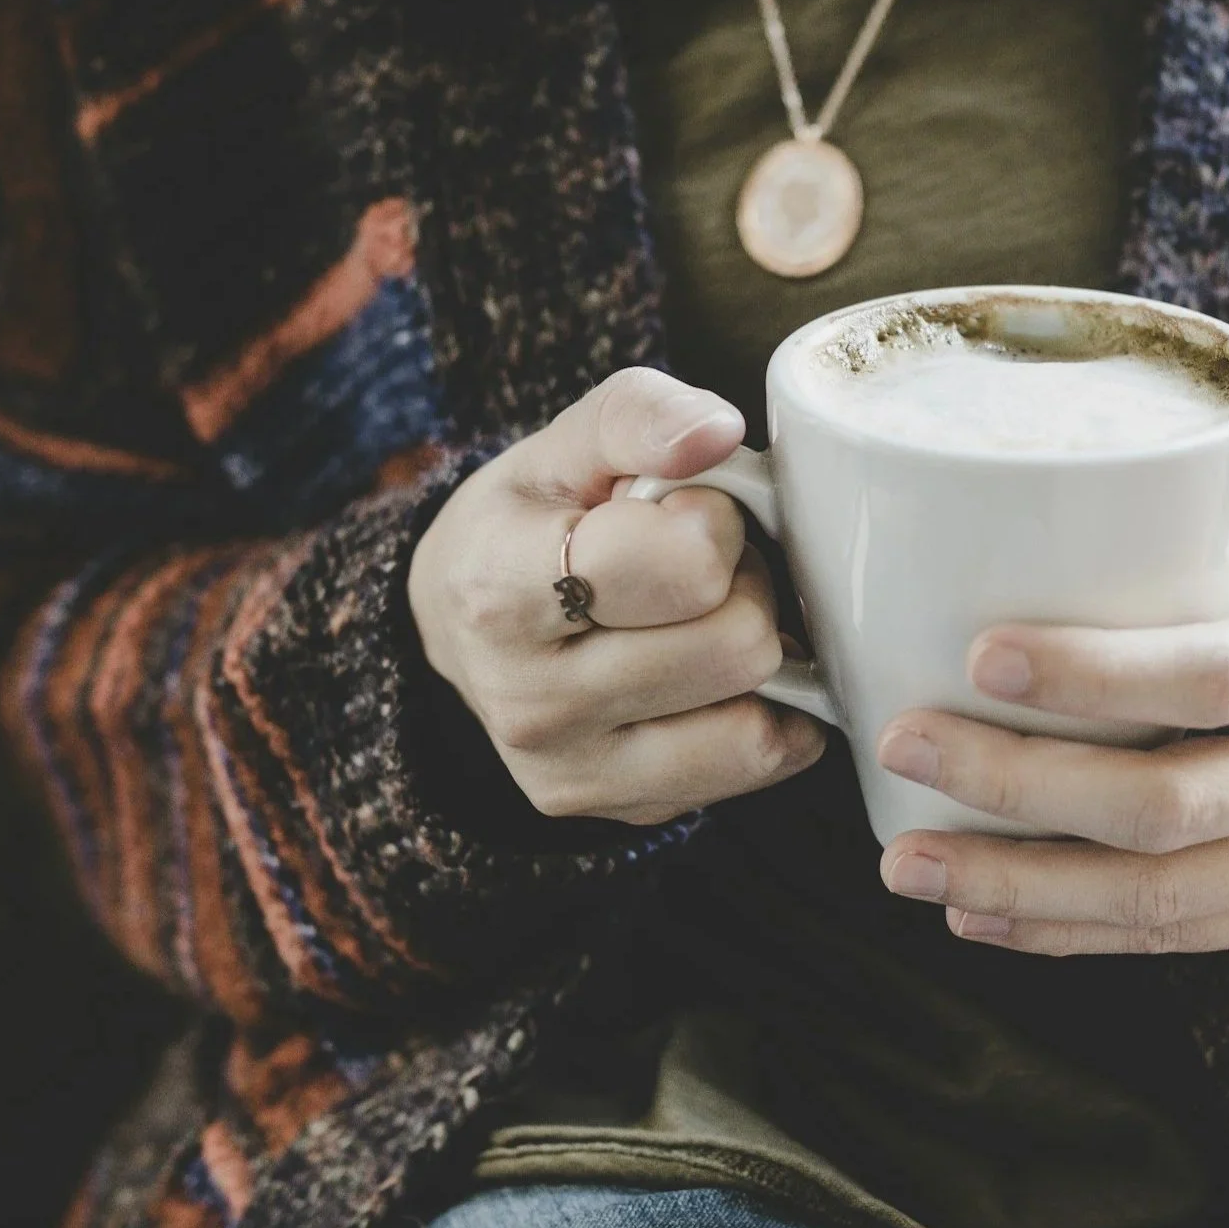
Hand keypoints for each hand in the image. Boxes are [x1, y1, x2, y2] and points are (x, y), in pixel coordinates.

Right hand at [409, 368, 825, 824]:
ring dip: (754, 655)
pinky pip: (758, 765)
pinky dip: (766, 714)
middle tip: (698, 569)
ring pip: (757, 719)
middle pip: (737, 645)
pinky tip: (717, 677)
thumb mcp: (568, 444)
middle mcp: (528, 702)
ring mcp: (574, 772)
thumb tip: (718, 433)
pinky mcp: (621, 811)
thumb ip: (642, 416)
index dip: (712, 524)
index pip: (682, 567)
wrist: (463, 627)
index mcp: (501, 592)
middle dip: (741, 588)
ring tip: (701, 620)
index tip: (679, 513)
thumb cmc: (532, 521)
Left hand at [872, 351, 1228, 953]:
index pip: (1221, 677)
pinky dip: (1067, 934)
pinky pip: (1172, 940)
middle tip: (902, 739)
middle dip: (1020, 785)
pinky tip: (973, 914)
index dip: (1100, 676)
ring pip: (1157, 896)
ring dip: (1019, 883)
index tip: (981, 653)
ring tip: (904, 856)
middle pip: (1166, 804)